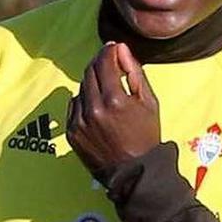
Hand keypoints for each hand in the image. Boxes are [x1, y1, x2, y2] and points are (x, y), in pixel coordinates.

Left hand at [66, 42, 160, 173]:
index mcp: (114, 100)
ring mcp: (79, 121)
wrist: (135, 173)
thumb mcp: (149, 102)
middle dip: (99, 62)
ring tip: (107, 90)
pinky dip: (84, 101)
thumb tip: (121, 49)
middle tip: (109, 63)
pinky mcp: (71, 132)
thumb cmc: (146, 137)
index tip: (113, 48)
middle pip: (89, 71)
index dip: (109, 51)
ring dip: (93, 83)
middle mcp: (93, 109)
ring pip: (81, 88)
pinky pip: (73, 106)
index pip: (104, 62)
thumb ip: (134, 72)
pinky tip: (97, 108)